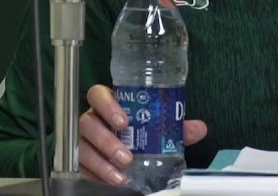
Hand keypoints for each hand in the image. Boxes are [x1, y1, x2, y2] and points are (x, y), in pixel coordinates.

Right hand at [78, 84, 206, 186]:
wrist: (125, 157)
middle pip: (88, 123)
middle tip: (126, 156)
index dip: (107, 106)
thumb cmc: (138, 135)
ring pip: (81, 146)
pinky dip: (95, 175)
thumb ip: (174, 128)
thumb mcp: (156, 131)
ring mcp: (83, 139)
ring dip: (100, 162)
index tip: (124, 122)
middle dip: (106, 141)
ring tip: (119, 175)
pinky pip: (80, 166)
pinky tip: (109, 182)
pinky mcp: (79, 160)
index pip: (98, 95)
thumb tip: (198, 128)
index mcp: (108, 105)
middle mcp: (92, 119)